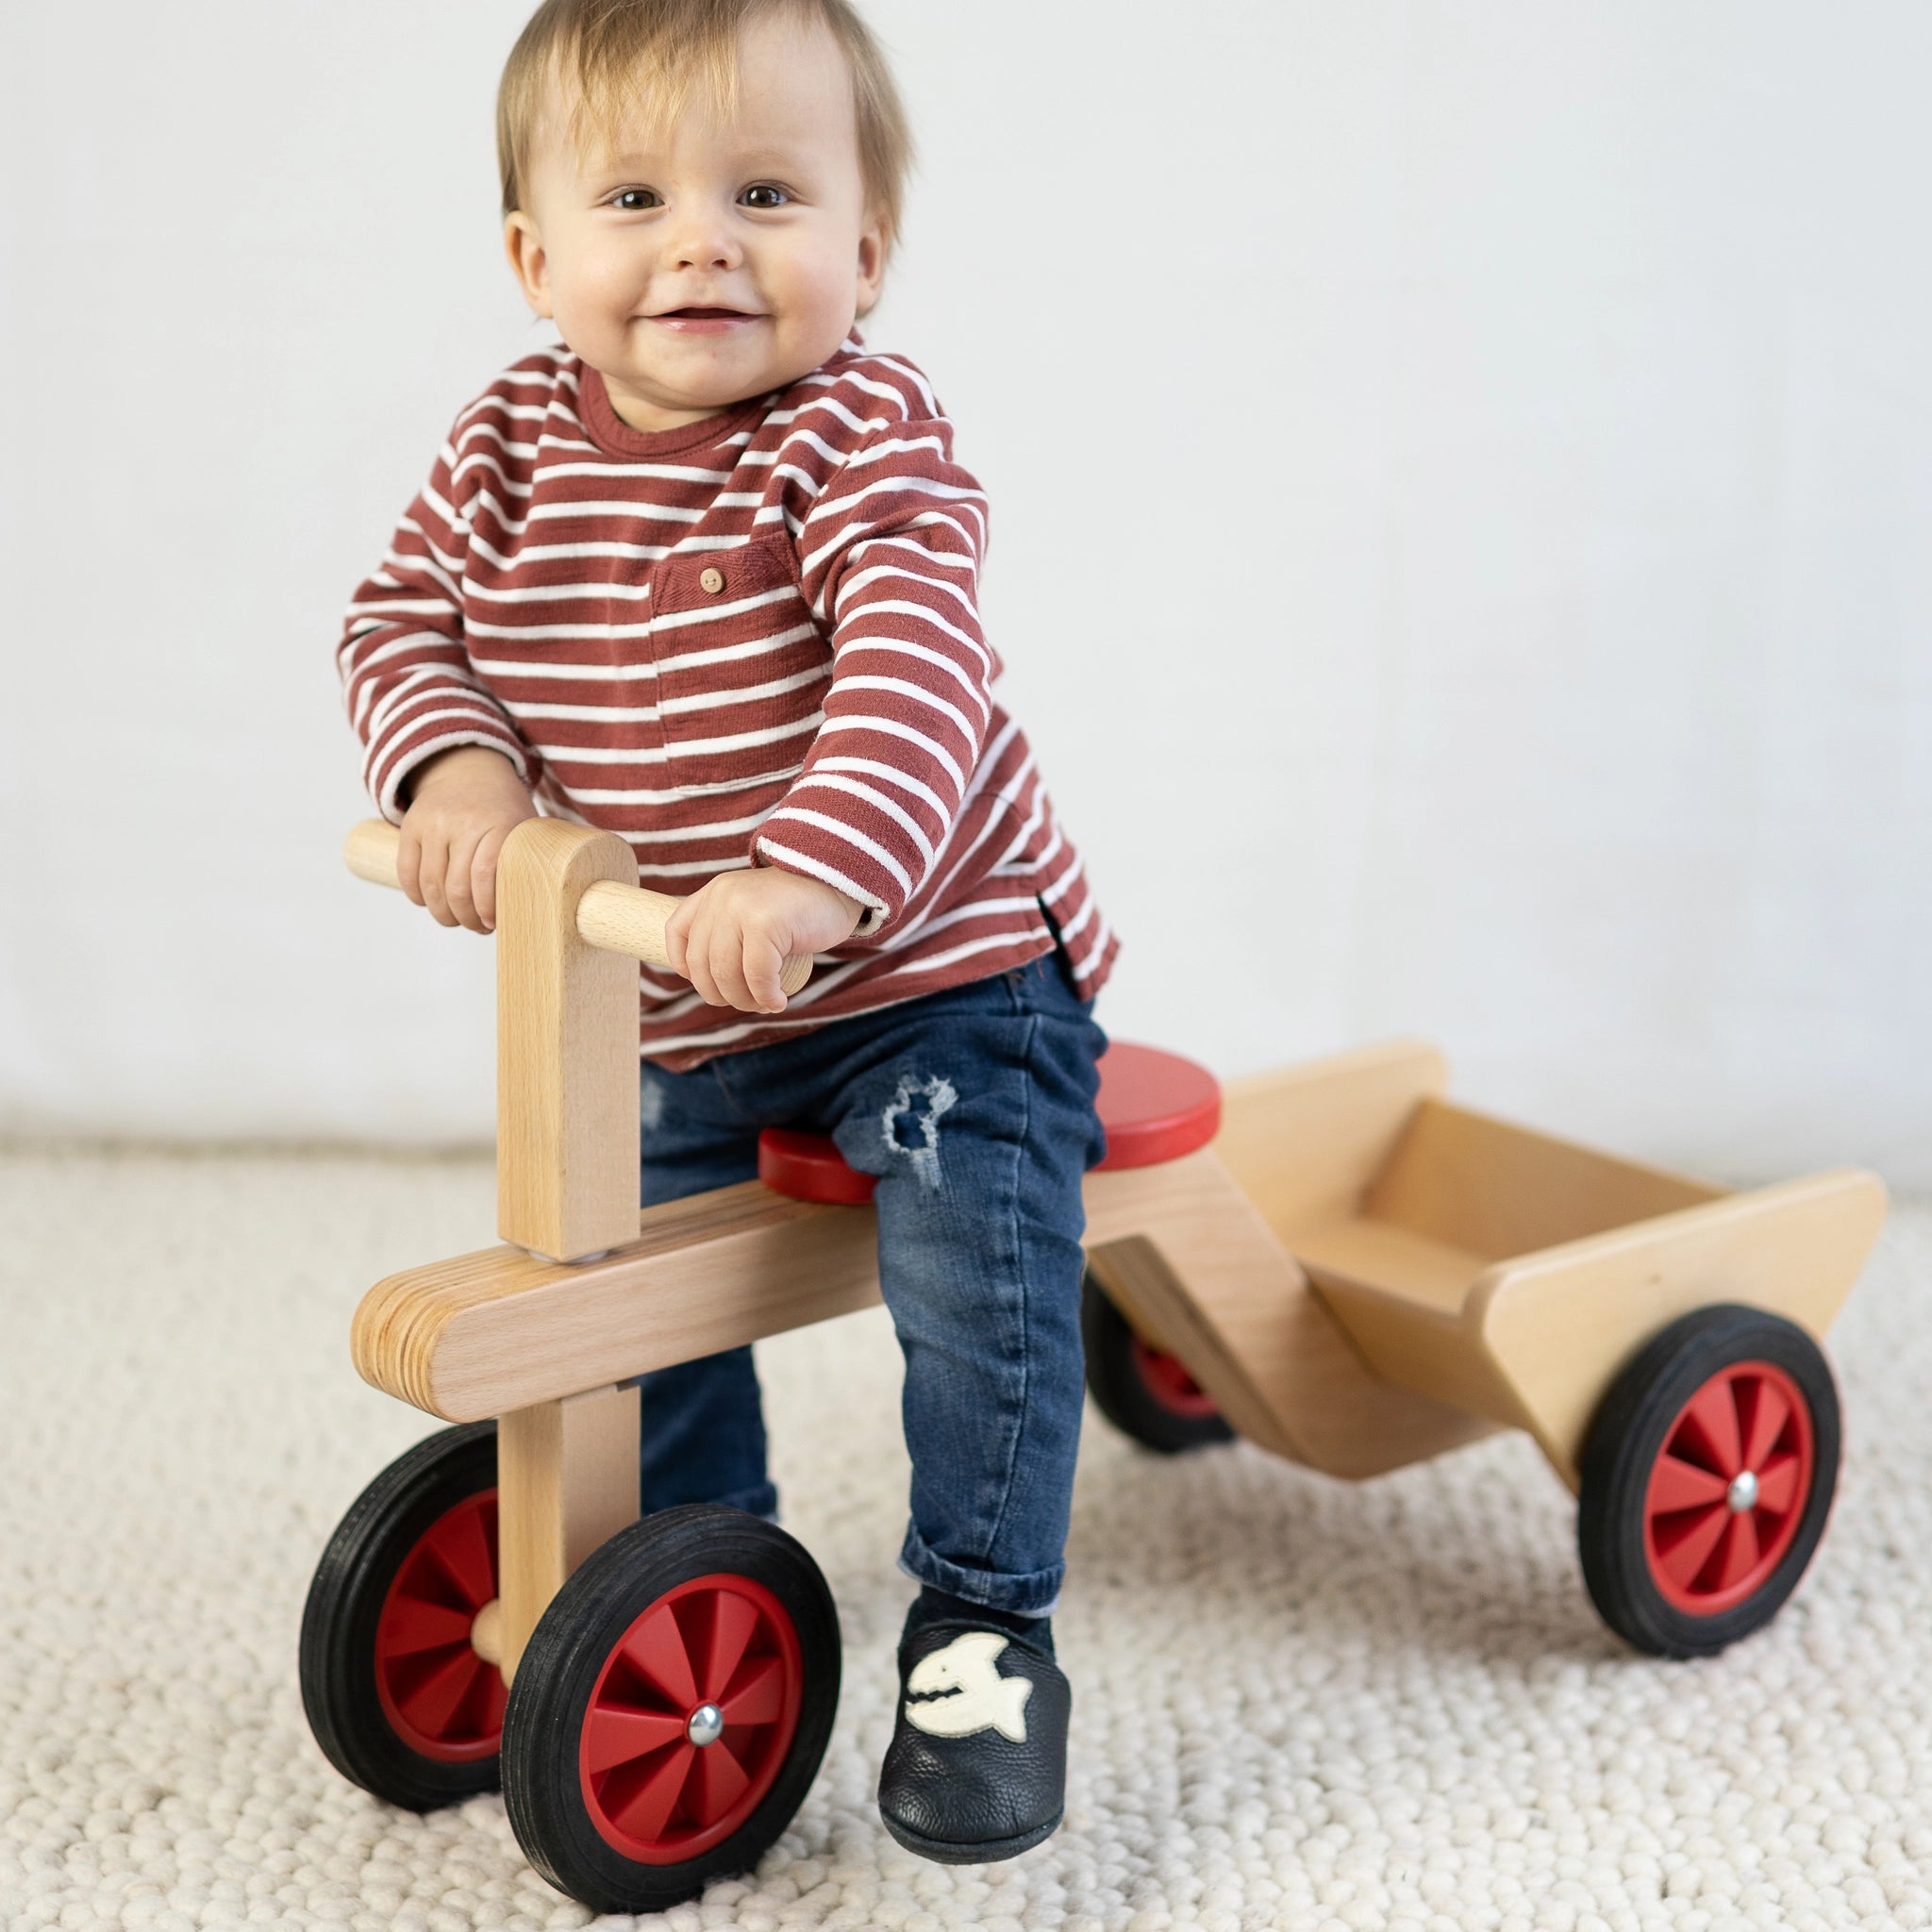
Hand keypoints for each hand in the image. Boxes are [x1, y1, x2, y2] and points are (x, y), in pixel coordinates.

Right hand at [397, 747, 537, 931]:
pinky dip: (418, 897)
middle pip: (456, 887)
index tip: (493, 922)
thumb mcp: (522, 828)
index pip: (485, 874)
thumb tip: (523, 915)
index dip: (486, 907)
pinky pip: (407, 874)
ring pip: (430, 886)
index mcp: (499, 822)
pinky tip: (432, 903)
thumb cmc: (502, 811)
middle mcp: (462, 820)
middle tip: (477, 926)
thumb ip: (523, 863)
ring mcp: (432, 822)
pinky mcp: (410, 826)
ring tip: (457, 919)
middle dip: (466, 918)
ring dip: (443, 913)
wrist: (469, 770)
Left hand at [666, 868, 863, 1013]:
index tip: (711, 983)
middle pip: (702, 964)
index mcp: (713, 893)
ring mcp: (741, 908)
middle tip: (747, 1003)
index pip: (677, 932)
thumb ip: (730, 930)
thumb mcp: (753, 910)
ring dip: (744, 1000)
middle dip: (720, 995)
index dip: (686, 966)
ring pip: (726, 974)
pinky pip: (757, 975)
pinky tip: (778, 1001)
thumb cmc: (798, 907)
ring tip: (764, 1004)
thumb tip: (710, 979)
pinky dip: (766, 997)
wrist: (839, 884)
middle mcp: (721, 897)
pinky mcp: (766, 923)